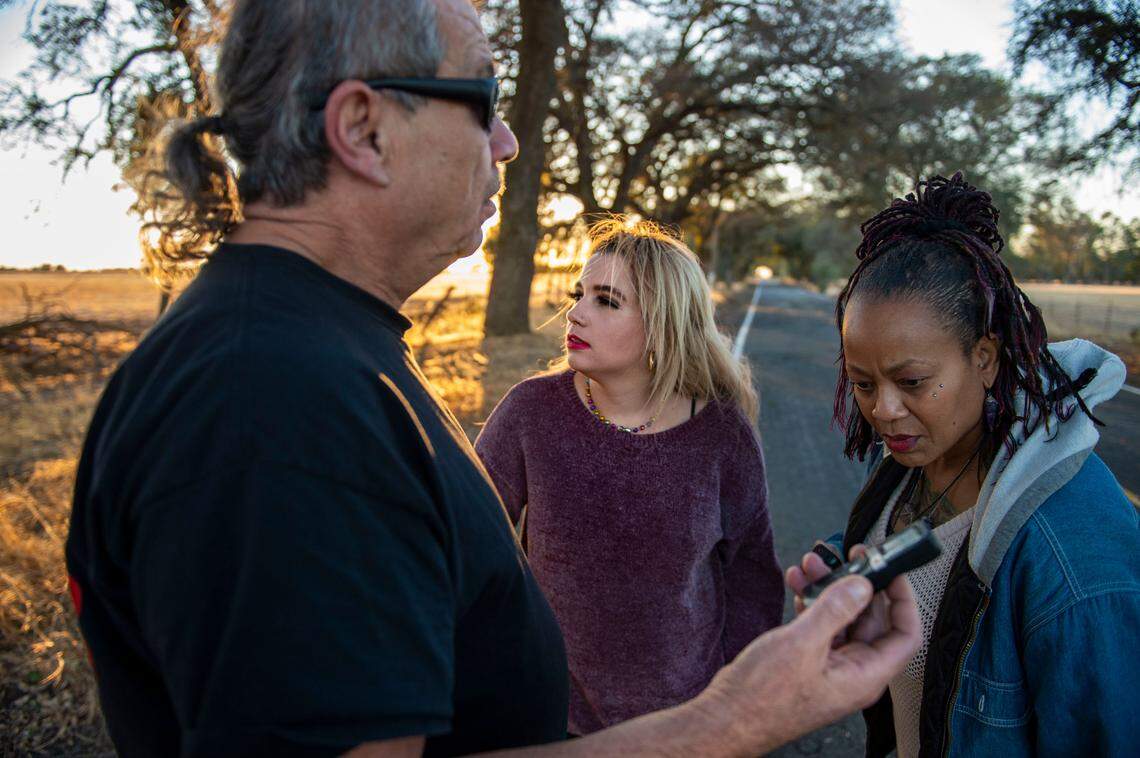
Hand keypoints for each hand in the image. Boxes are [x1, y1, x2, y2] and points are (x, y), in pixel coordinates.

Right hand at [697, 573, 919, 753]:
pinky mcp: (809, 662)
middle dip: (856, 585)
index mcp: (864, 676)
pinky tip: (798, 586)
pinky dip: (811, 603)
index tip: (890, 570)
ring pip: (842, 620)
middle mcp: (852, 673)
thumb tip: (861, 585)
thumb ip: (836, 610)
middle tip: (845, 558)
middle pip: (871, 621)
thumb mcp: (803, 644)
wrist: (728, 717)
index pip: (905, 634)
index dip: (902, 599)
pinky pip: (821, 627)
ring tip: (811, 566)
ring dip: (828, 590)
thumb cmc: (763, 698)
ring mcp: (830, 667)